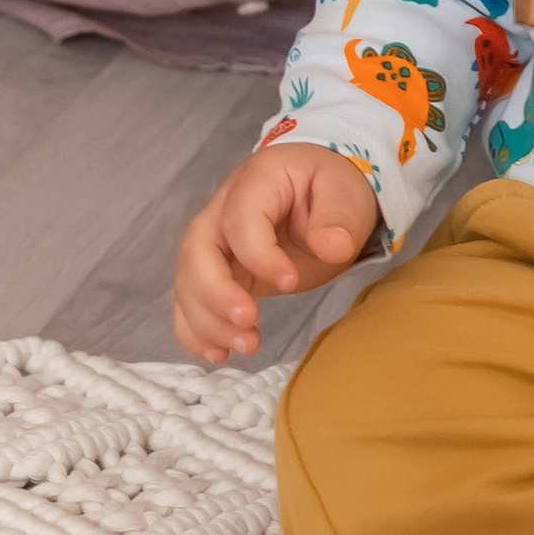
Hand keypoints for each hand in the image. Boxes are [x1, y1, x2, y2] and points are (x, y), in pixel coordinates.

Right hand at [172, 142, 379, 365]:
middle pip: (196, 250)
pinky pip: (189, 300)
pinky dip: (196, 330)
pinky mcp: (216, 272)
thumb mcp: (345, 193)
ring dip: (208, 320)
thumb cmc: (330, 189)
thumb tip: (333, 247)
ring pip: (187, 280)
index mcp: (257, 181)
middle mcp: (222, 209)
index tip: (291, 281)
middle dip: (215, 293)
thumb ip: (338, 218)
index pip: (240, 218)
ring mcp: (214, 242)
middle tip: (250, 321)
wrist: (320, 195)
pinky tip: (220, 353)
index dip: (258, 255)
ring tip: (248, 345)